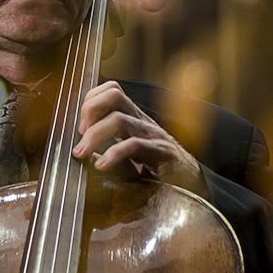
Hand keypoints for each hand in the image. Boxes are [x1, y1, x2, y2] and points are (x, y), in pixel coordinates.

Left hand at [72, 81, 208, 198]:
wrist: (192, 183)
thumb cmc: (158, 167)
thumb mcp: (128, 154)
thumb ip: (107, 148)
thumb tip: (83, 151)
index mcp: (133, 118)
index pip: (111, 89)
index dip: (90, 100)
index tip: (80, 127)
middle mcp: (142, 121)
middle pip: (114, 93)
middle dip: (90, 109)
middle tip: (80, 135)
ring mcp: (152, 134)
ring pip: (119, 119)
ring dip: (94, 134)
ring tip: (82, 153)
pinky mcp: (161, 153)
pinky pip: (134, 145)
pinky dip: (113, 154)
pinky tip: (102, 166)